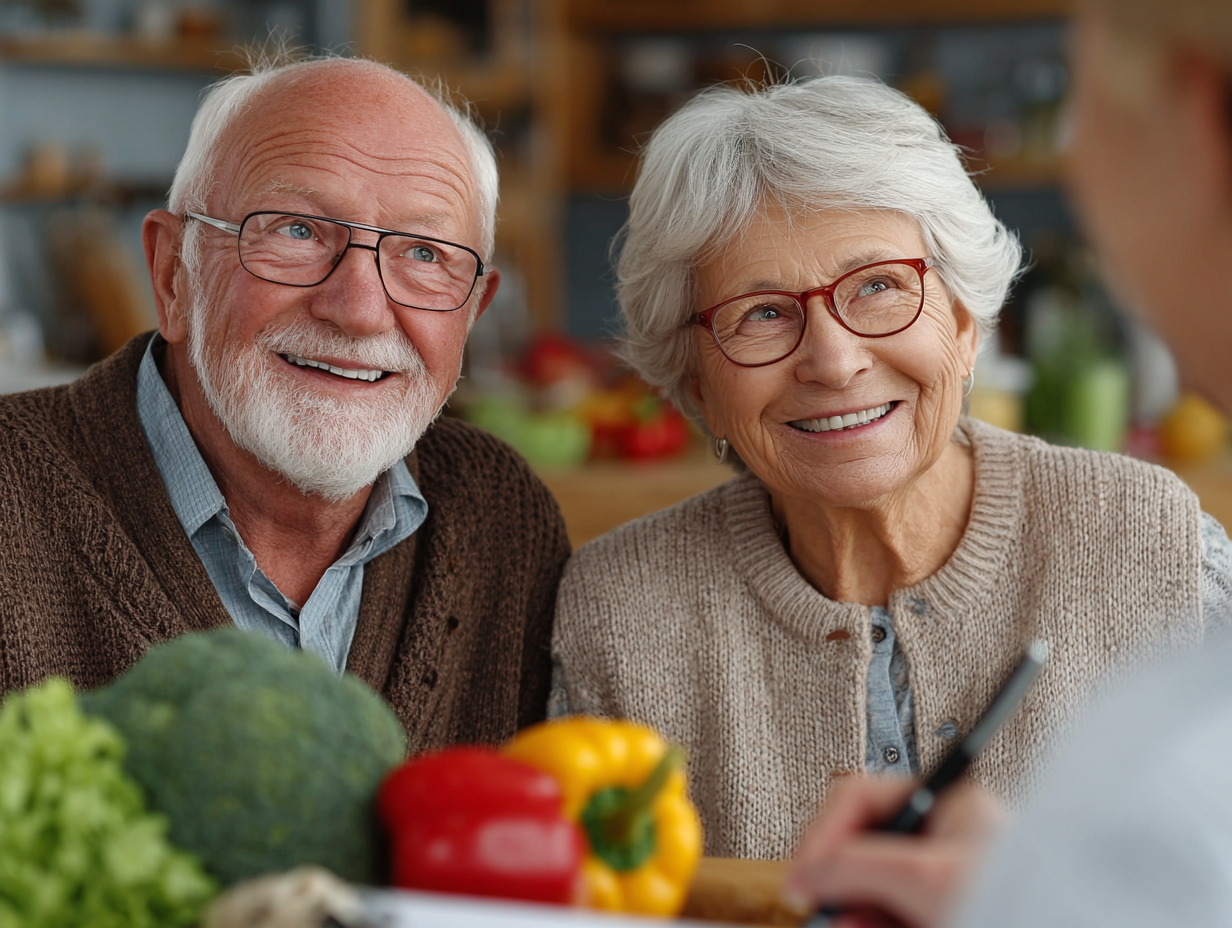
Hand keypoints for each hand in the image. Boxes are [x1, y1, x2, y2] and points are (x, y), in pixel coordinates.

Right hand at [782, 776, 1005, 927]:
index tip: (801, 878)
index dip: (821, 838)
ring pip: (870, 896)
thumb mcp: (927, 878)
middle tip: (818, 912)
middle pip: (858, 853)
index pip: (857, 801)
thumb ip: (857, 867)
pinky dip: (873, 924)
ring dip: (854, 915)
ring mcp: (940, 888)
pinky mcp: (938, 917)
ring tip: (846, 925)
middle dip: (836, 886)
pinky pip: (888, 918)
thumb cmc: (1027, 905)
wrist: (1070, 922)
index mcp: (944, 806)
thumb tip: (809, 874)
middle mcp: (940, 843)